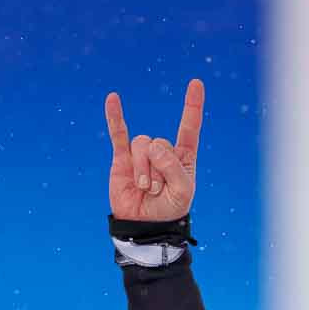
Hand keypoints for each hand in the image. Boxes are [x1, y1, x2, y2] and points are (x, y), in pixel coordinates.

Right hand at [105, 79, 202, 221]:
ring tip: (144, 189)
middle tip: (158, 191)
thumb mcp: (182, 192)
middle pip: (159, 144)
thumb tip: (153, 146)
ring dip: (143, 171)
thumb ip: (173, 167)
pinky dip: (114, 116)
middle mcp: (162, 151)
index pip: (189, 128)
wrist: (144, 226)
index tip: (196, 83)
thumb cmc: (168, 209)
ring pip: (141, 146)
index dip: (192, 106)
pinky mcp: (122, 158)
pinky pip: (118, 133)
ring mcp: (142, 153)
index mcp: (182, 157)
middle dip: (158, 170)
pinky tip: (112, 98)